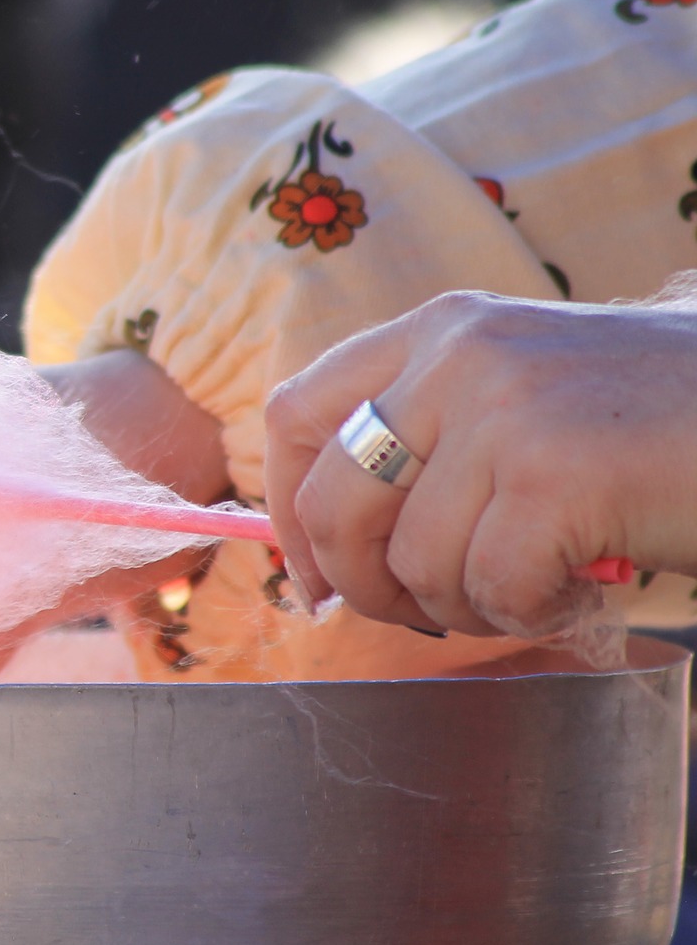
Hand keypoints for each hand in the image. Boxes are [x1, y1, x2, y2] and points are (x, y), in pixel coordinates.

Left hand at [264, 286, 696, 637]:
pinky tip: (584, 587)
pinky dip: (532, 612)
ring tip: (536, 588)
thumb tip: (329, 550)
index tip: (314, 576)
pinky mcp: (556, 474)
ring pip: (415, 562)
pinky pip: (491, 587)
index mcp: (438, 331)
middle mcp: (457, 355)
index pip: (295, 414)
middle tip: (429, 613)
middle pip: (333, 502)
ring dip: (467, 607)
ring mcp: (505, 410)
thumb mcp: (525, 400)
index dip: (286, 509)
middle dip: (365, 584)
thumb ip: (433, 443)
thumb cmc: (662, 424)